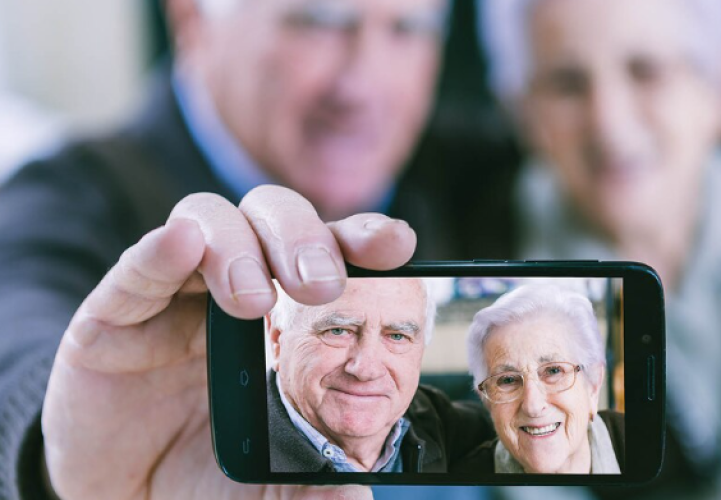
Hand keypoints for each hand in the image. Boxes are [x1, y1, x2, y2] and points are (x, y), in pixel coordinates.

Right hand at [41, 185, 413, 499]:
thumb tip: (356, 496)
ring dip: (238, 246)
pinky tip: (181, 244)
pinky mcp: (112, 317)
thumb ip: (311, 490)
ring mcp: (173, 296)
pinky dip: (159, 252)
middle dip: (303, 237)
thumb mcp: (267, 491)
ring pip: (209, 222)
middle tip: (322, 285)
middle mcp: (234, 289)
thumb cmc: (204, 477)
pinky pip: (136, 270)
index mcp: (285, 316)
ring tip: (252, 300)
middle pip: (273, 219)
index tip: (396, 245)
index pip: (329, 255)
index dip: (361, 239)